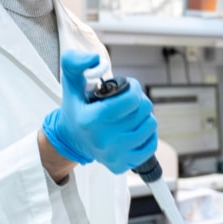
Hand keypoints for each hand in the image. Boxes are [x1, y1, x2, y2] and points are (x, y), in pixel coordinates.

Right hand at [42, 50, 157, 173]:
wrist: (72, 140)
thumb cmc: (76, 110)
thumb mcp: (71, 83)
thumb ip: (75, 62)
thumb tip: (94, 59)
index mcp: (91, 120)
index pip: (131, 99)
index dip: (134, 87)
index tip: (128, 86)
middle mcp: (103, 140)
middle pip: (144, 110)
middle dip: (139, 100)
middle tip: (128, 101)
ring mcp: (114, 155)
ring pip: (151, 126)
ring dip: (144, 116)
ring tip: (130, 115)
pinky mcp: (123, 165)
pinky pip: (151, 145)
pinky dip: (147, 134)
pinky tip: (134, 129)